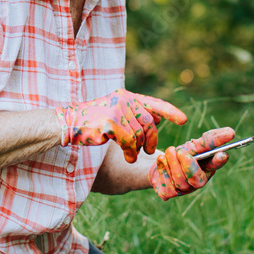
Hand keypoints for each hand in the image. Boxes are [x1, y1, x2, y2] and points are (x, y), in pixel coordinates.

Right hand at [56, 88, 186, 163]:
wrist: (70, 123)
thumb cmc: (94, 121)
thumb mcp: (116, 113)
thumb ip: (135, 114)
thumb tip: (157, 119)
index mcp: (127, 96)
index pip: (154, 103)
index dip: (170, 112)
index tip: (184, 120)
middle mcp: (124, 99)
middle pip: (148, 124)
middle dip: (151, 140)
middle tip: (149, 151)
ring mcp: (117, 109)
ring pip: (139, 135)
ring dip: (137, 149)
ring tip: (131, 154)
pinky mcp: (110, 122)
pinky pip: (129, 142)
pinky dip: (131, 152)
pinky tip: (127, 157)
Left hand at [149, 126, 234, 200]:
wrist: (160, 163)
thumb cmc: (181, 155)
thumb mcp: (194, 145)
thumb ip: (209, 140)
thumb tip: (231, 132)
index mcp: (207, 169)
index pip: (215, 165)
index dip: (219, 161)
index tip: (222, 153)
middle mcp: (197, 182)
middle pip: (197, 180)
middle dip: (188, 165)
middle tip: (181, 151)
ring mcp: (183, 190)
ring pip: (180, 181)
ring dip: (173, 163)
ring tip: (169, 150)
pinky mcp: (168, 194)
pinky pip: (166, 185)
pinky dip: (163, 168)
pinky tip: (161, 159)